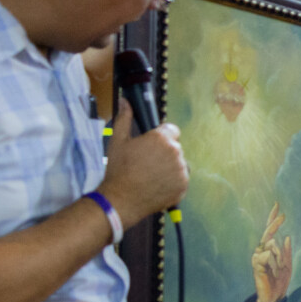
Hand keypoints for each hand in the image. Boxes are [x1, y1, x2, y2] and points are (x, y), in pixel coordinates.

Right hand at [99, 99, 188, 222]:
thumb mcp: (118, 141)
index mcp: (162, 138)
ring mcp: (181, 171)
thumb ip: (124, 118)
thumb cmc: (119, 170)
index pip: (172, 130)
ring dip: (170, 168)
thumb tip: (125, 102)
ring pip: (179, 164)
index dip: (162, 137)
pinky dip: (172, 182)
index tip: (152, 146)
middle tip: (148, 163)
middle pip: (175, 148)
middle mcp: (176, 153)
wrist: (121, 199)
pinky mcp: (183, 186)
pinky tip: (157, 185)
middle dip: (165, 153)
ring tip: (151, 175)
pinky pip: (181, 180)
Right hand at [250, 204, 293, 301]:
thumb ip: (286, 252)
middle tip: (283, 215)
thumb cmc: (279, 282)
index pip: (270, 231)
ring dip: (279, 258)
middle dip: (275, 223)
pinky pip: (267, 256)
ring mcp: (257, 258)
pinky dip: (274, 263)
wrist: (274, 298)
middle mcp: (261, 252)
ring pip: (271, 246)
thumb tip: (286, 237)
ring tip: (278, 271)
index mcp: (269, 251)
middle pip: (268, 233)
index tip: (277, 205)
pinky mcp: (256, 265)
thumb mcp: (287, 265)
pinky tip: (273, 272)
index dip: (273, 219)